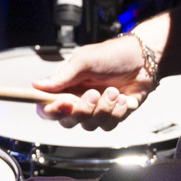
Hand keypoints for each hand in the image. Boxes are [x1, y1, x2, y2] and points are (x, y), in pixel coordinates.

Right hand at [33, 36, 149, 130]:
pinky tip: (123, 98)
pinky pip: (109, 125)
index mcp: (66, 87)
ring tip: (114, 91)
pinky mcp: (113, 115)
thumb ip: (62, 76)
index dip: (51, 111)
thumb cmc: (112, 54)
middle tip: (93, 94)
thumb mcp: (84, 61)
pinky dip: (117, 112)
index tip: (63, 103)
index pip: (48, 108)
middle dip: (82, 110)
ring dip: (103, 109)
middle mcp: (78, 101)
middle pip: (68, 122)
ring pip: (90, 125)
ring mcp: (96, 110)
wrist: (144, 59)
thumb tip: (37, 85)